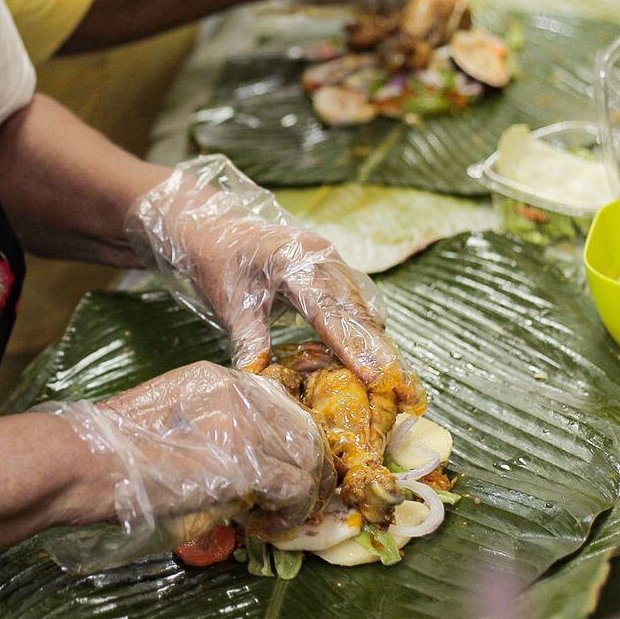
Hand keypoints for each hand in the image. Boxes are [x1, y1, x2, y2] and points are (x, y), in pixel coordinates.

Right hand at [39, 361, 327, 569]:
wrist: (87, 461)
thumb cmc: (109, 451)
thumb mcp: (166, 421)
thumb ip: (208, 432)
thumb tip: (240, 470)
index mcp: (215, 378)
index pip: (277, 403)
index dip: (288, 438)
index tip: (285, 465)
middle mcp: (237, 392)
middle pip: (299, 426)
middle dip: (305, 464)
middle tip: (295, 495)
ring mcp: (245, 425)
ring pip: (303, 457)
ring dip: (300, 489)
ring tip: (284, 512)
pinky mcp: (248, 462)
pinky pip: (294, 487)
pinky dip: (292, 509)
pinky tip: (276, 522)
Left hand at [126, 157, 421, 406]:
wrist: (215, 229)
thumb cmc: (219, 264)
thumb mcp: (229, 305)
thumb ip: (250, 341)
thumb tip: (260, 382)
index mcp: (294, 260)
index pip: (330, 310)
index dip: (353, 347)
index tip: (375, 377)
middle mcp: (322, 257)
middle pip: (357, 311)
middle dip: (379, 352)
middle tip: (403, 389)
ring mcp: (331, 261)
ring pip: (362, 309)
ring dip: (374, 345)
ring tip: (392, 384)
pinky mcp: (333, 270)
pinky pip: (355, 304)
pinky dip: (361, 333)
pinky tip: (365, 361)